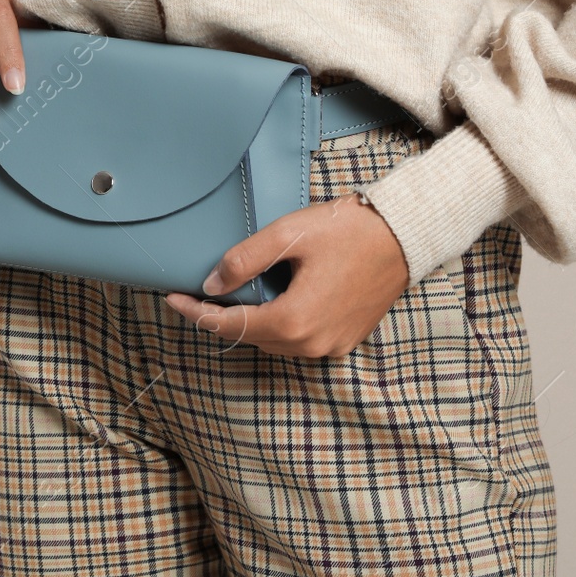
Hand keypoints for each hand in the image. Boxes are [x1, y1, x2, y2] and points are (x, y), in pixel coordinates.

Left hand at [164, 195, 410, 357]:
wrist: (404, 236)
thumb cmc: (348, 230)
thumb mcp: (288, 235)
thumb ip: (244, 261)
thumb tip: (212, 285)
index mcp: (294, 320)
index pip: (228, 324)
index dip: (194, 312)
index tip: (171, 297)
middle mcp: (311, 344)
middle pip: (249, 336)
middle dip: (219, 317)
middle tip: (195, 293)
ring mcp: (330, 346)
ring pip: (273, 341)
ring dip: (249, 321)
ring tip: (229, 296)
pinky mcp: (344, 340)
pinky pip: (298, 339)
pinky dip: (277, 324)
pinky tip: (269, 300)